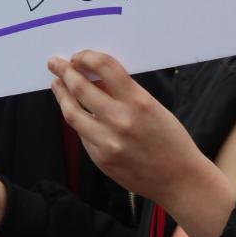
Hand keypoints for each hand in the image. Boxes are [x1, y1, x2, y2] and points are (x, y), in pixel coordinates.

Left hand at [49, 50, 235, 236]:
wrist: (180, 180)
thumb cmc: (171, 140)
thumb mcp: (153, 107)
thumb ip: (124, 93)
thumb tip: (94, 77)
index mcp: (139, 102)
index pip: (105, 67)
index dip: (87, 57)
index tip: (79, 56)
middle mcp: (121, 121)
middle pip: (81, 88)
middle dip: (64, 72)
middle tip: (55, 63)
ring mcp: (108, 142)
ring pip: (72, 113)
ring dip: (61, 95)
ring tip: (57, 84)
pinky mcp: (100, 159)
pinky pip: (82, 134)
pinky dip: (77, 120)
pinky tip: (74, 111)